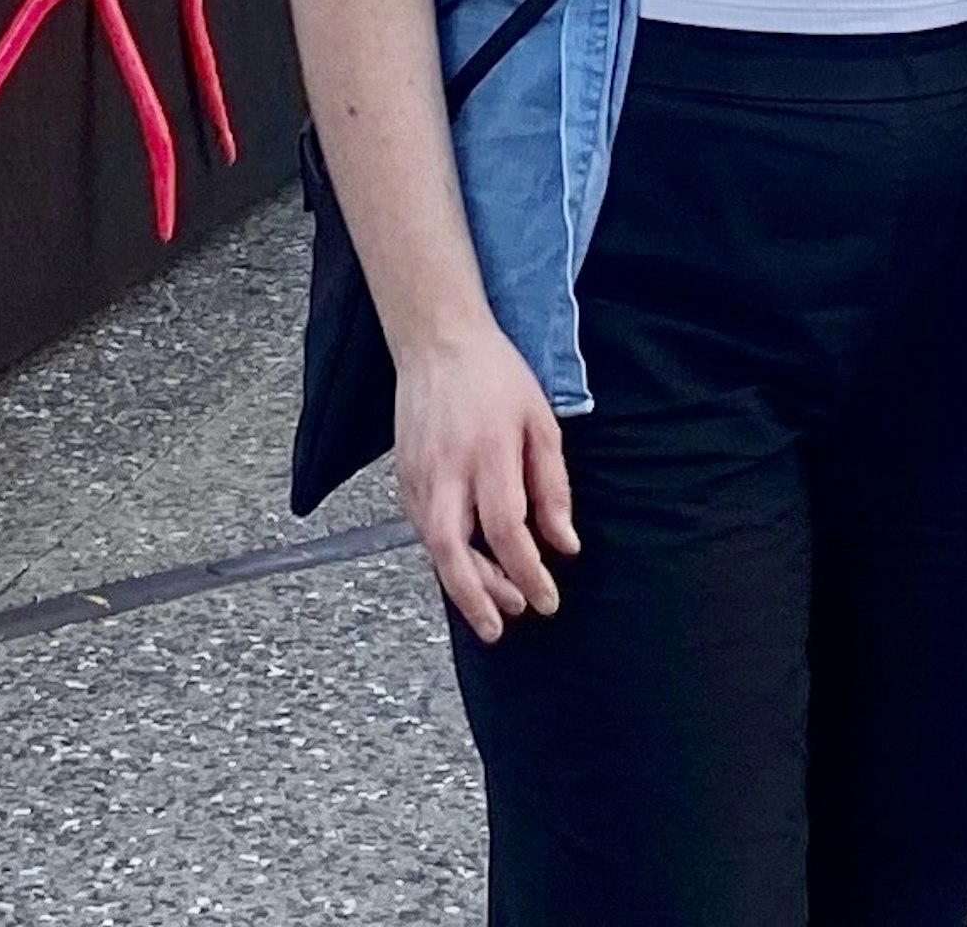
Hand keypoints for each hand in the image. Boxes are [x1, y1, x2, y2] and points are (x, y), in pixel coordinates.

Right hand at [393, 324, 579, 642]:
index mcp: (488, 453)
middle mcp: (447, 470)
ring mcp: (418, 475)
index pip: (506, 530)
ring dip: (462, 583)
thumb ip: (553, 486)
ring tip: (495, 605)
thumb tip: (564, 544)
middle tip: (503, 626)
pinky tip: (468, 566)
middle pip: (453, 550)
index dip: (528, 572)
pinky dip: (445, 556)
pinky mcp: (402, 478)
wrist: (438, 341)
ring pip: (433, 548)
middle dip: (477, 598)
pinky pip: (422, 530)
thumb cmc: (496, 377)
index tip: (547, 599)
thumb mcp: (541, 421)